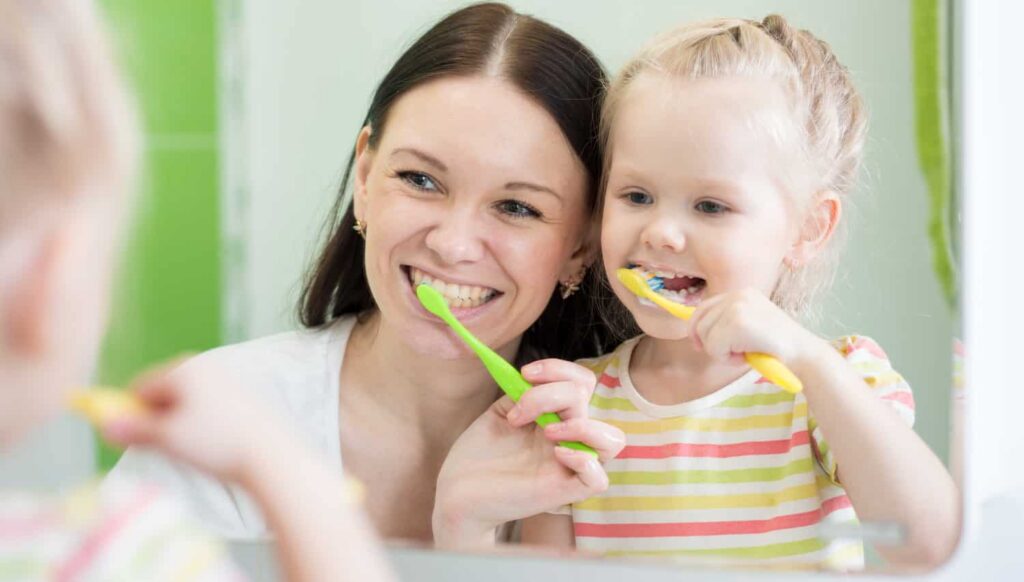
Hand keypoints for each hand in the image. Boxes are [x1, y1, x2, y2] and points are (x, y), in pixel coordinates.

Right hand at [102, 357, 294, 484]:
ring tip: (194, 448)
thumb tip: (104, 425)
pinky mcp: (241, 397)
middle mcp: (205, 366)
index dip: (129, 414)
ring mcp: (225, 380)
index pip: (139, 387)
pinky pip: (206, 410)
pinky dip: (200, 426)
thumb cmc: (217, 442)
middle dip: (156, 420)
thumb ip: (133, 430)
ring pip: (185, 404)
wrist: (270, 454)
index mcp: (183, 368)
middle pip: (163, 393)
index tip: (128, 440)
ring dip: (178, 426)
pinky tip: (213, 446)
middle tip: (165, 447)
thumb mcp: (167, 439)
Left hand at [433, 359, 624, 547]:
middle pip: (587, 399)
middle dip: (550, 394)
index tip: (526, 374)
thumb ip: (523, 392)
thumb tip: (534, 374)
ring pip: (613, 440)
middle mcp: (568, 438)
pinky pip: (598, 478)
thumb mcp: (501, 412)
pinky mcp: (564, 492)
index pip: (582, 382)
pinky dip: (583, 460)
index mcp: (556, 416)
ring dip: (581, 425)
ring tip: (546, 431)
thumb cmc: (479, 453)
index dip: (559, 370)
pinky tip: (556, 454)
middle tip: (517, 414)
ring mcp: (569, 465)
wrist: (456, 490)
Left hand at [688, 288, 821, 364]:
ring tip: (744, 352)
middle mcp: (738, 295)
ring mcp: (737, 307)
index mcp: (742, 293)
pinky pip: (714, 347)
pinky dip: (727, 359)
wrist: (802, 353)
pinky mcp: (737, 322)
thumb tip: (694, 332)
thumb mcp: (749, 325)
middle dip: (709, 343)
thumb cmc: (775, 346)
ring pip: (705, 336)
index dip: (696, 327)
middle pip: (699, 321)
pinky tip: (746, 356)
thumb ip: (726, 323)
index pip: (704, 307)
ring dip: (721, 352)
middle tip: (733, 353)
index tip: (699, 343)